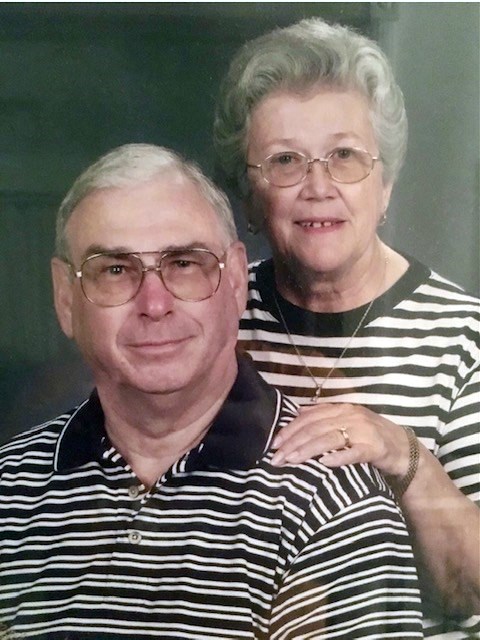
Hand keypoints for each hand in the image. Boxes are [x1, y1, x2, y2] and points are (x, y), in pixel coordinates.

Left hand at [271, 403, 410, 477]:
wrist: (403, 448)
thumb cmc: (369, 436)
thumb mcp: (346, 421)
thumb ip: (324, 418)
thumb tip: (298, 414)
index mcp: (341, 408)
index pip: (309, 417)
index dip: (290, 430)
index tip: (274, 444)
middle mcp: (350, 416)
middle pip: (315, 428)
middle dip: (293, 443)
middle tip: (276, 458)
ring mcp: (363, 431)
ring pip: (329, 439)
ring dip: (308, 450)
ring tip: (291, 461)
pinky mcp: (374, 448)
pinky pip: (353, 453)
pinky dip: (338, 458)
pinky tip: (324, 464)